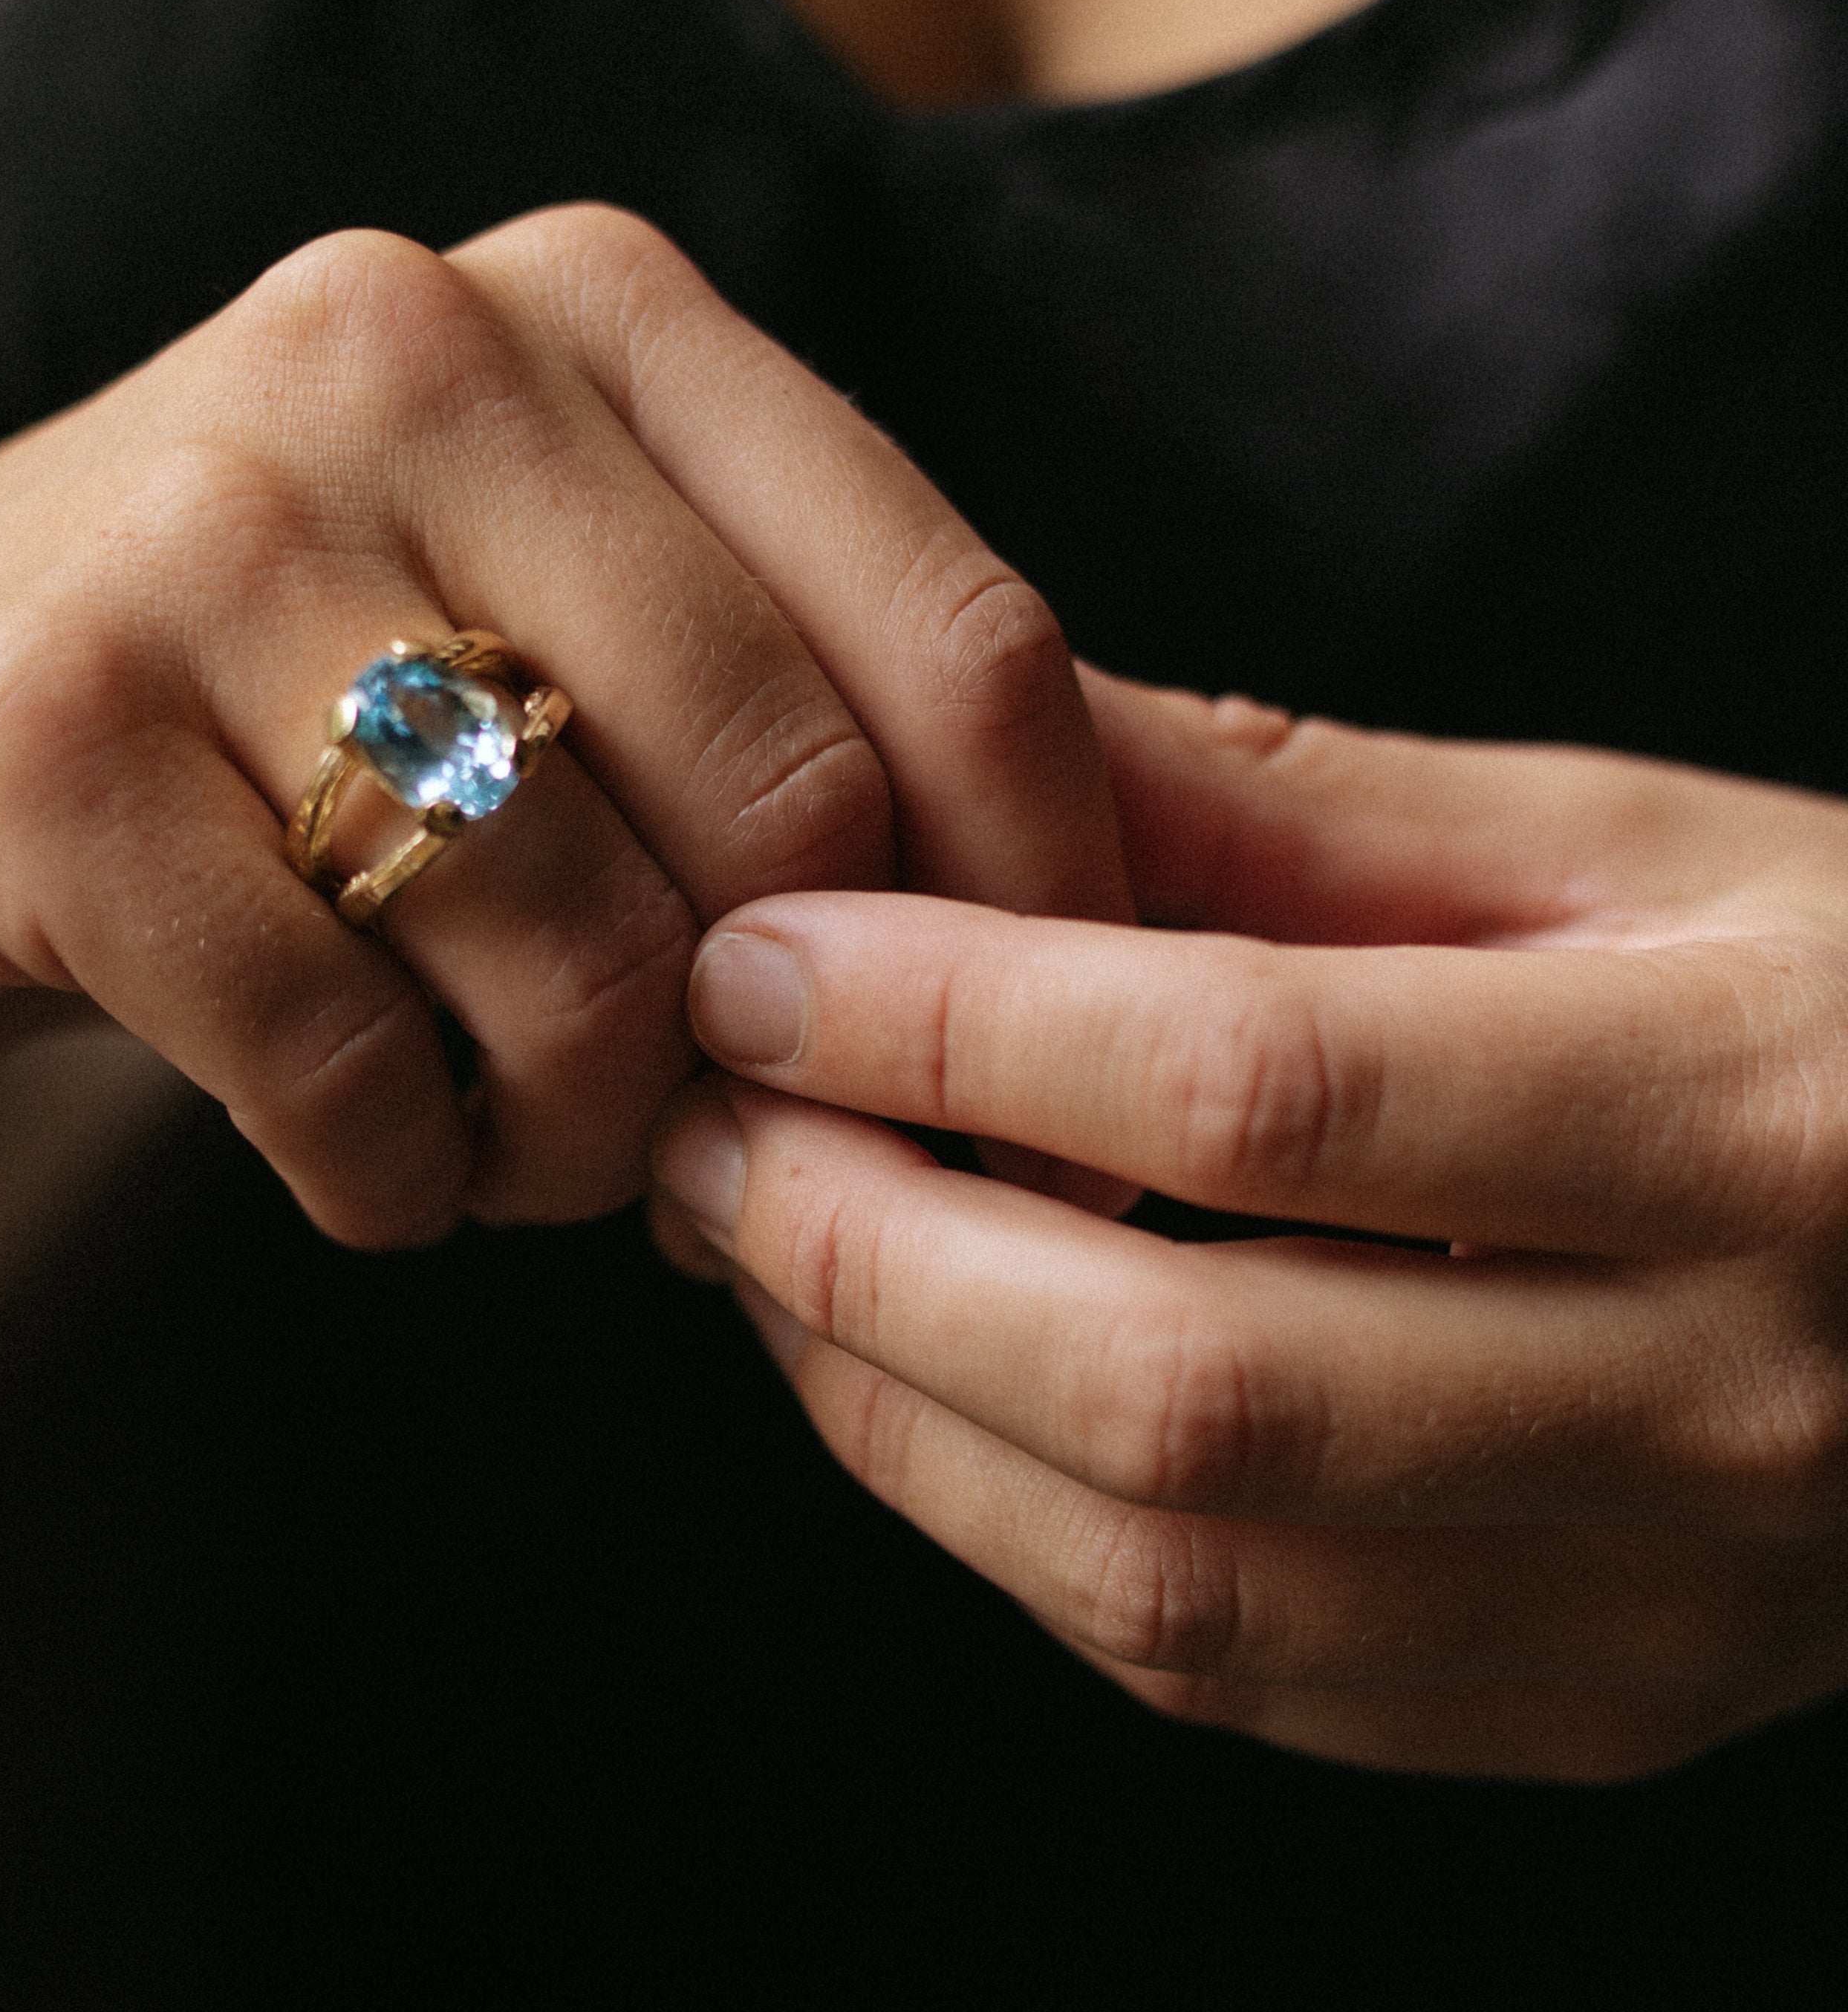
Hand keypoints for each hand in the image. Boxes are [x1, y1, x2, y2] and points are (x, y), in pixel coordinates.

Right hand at [0, 206, 1126, 1243]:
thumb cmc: (254, 710)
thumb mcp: (544, 622)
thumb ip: (791, 714)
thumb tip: (1076, 948)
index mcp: (601, 313)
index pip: (962, 638)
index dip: (1042, 905)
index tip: (1015, 1078)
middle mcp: (413, 352)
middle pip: (794, 807)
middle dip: (792, 1052)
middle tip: (716, 1142)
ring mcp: (205, 523)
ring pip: (578, 948)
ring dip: (582, 1137)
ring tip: (524, 1151)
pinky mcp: (33, 727)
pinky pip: (341, 1054)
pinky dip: (392, 1173)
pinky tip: (366, 1156)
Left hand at [653, 669, 1847, 1778]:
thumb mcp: (1629, 842)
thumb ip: (1296, 811)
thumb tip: (986, 742)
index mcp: (1756, 1116)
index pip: (1264, 1087)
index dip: (960, 1019)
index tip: (760, 960)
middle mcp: (1728, 1403)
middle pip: (1186, 1383)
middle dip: (866, 1248)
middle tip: (702, 1123)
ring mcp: (1660, 1604)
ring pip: (1175, 1577)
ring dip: (896, 1411)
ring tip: (761, 1248)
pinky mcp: (1590, 1704)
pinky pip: (1231, 1672)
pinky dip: (1010, 1528)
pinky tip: (916, 1384)